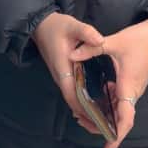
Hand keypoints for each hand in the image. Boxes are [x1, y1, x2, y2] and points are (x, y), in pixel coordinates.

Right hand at [32, 13, 104, 128]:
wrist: (41, 26)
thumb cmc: (56, 26)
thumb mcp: (72, 25)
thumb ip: (86, 33)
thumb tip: (99, 40)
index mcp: (62, 68)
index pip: (72, 93)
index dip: (84, 106)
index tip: (98, 116)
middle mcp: (61, 76)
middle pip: (73, 99)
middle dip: (88, 111)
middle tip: (106, 121)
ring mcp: (62, 76)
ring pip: (73, 96)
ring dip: (86, 106)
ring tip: (105, 116)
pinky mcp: (65, 74)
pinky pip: (74, 90)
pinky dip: (84, 98)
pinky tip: (98, 101)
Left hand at [70, 19, 147, 147]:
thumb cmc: (141, 39)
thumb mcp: (116, 41)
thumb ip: (93, 48)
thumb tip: (72, 54)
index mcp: (129, 87)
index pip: (125, 118)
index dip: (116, 136)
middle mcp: (133, 92)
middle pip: (120, 119)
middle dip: (102, 127)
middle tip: (80, 121)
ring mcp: (134, 89)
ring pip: (119, 111)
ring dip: (103, 116)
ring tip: (82, 113)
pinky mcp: (133, 85)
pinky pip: (121, 102)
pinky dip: (108, 106)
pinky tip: (95, 99)